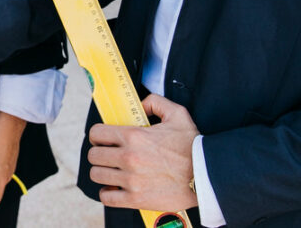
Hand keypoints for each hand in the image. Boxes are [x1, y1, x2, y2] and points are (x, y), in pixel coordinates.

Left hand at [87, 94, 199, 211]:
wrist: (206, 175)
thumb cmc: (193, 147)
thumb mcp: (177, 114)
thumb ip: (155, 102)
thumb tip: (140, 104)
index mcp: (134, 136)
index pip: (96, 133)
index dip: (98, 136)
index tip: (103, 139)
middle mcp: (129, 157)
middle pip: (94, 155)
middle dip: (100, 153)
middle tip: (108, 155)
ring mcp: (131, 179)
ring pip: (97, 175)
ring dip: (103, 172)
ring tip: (112, 171)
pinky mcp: (136, 198)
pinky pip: (107, 197)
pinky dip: (108, 193)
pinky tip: (115, 188)